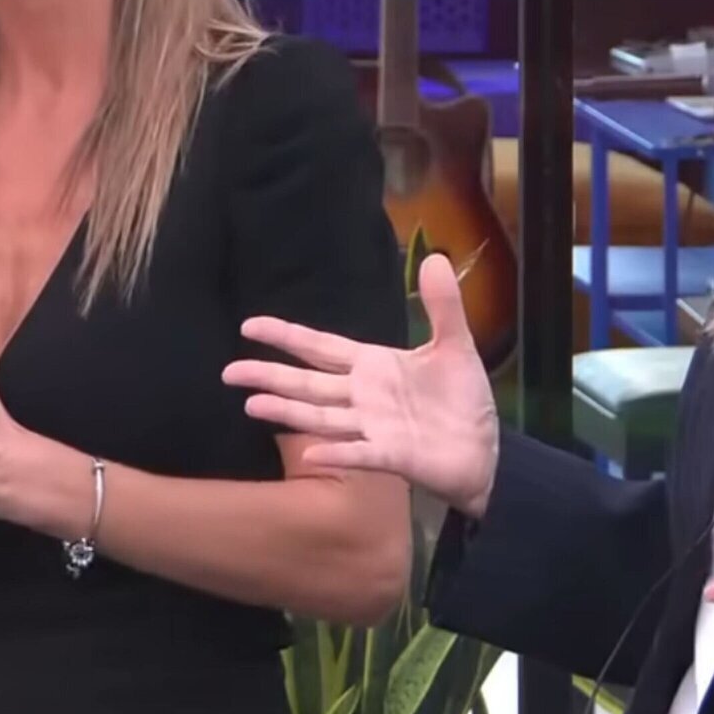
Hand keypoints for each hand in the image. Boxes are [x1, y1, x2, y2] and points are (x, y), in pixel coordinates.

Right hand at [223, 254, 500, 517]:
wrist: (486, 449)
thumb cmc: (462, 399)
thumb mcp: (455, 345)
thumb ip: (442, 306)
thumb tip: (435, 257)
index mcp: (373, 367)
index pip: (321, 347)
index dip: (287, 336)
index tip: (249, 325)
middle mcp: (363, 396)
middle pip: (308, 383)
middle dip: (270, 375)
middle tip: (228, 371)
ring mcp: (373, 428)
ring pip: (322, 417)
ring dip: (288, 411)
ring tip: (251, 404)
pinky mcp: (392, 456)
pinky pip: (360, 454)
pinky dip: (337, 454)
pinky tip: (311, 454)